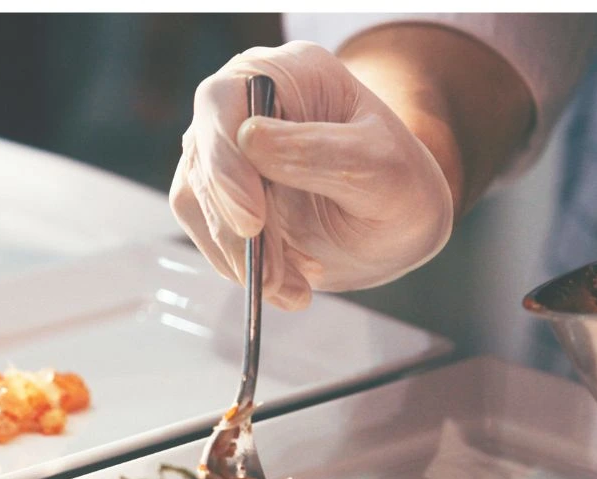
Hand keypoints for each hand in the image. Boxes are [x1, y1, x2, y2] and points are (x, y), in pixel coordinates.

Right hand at [169, 40, 454, 309]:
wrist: (395, 224)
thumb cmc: (399, 184)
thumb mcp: (382, 167)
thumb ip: (321, 152)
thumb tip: (248, 140)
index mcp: (285, 74)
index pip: (224, 102)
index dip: (226, 160)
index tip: (253, 221)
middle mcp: (240, 106)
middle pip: (203, 160)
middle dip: (237, 229)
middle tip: (276, 277)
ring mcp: (223, 153)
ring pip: (197, 204)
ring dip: (241, 258)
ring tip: (295, 287)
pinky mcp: (217, 199)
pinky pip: (209, 236)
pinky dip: (243, 270)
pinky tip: (289, 284)